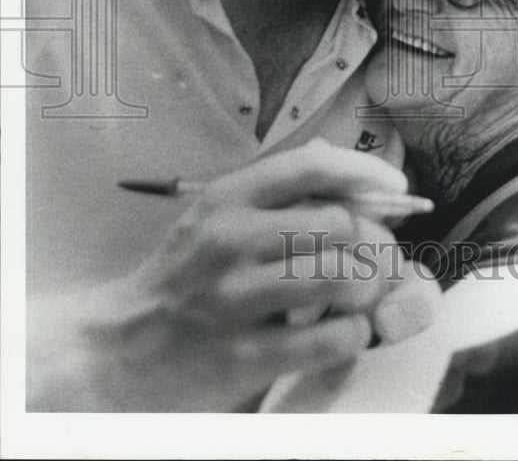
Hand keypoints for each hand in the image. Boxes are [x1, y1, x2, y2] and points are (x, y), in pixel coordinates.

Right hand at [28, 140, 439, 411]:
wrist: (121, 351)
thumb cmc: (184, 277)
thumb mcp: (215, 216)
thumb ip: (275, 189)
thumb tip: (339, 161)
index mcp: (226, 199)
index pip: (312, 167)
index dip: (365, 171)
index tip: (395, 185)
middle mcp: (230, 241)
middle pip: (339, 223)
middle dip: (370, 240)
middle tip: (370, 255)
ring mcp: (236, 300)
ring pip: (343, 277)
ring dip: (366, 286)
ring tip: (357, 292)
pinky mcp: (245, 356)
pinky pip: (335, 337)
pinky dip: (354, 332)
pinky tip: (340, 329)